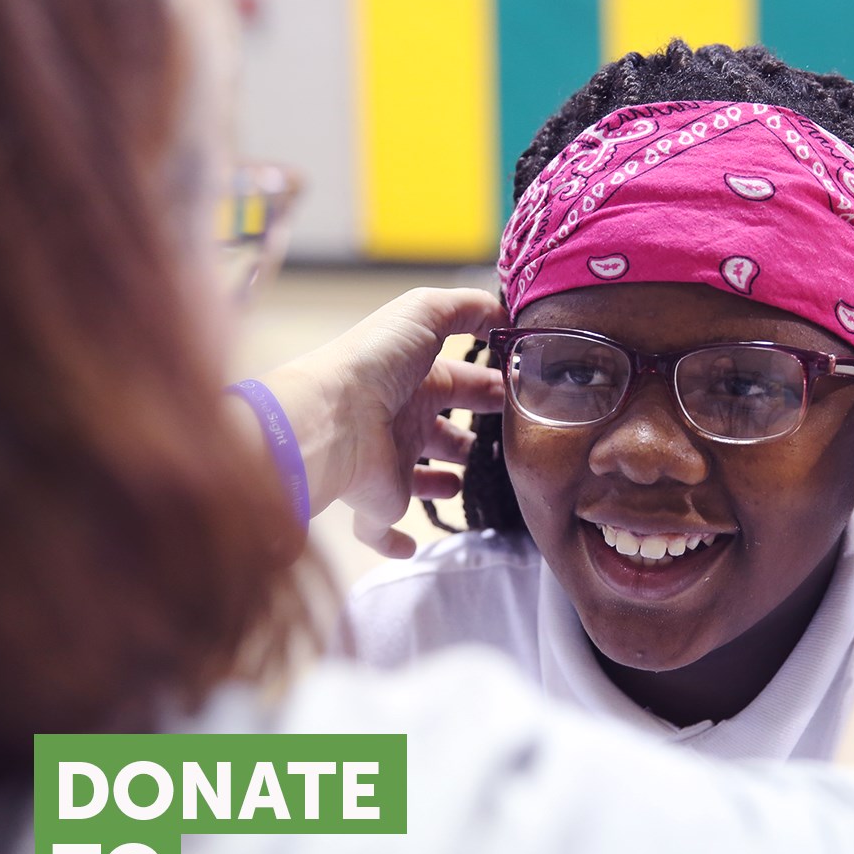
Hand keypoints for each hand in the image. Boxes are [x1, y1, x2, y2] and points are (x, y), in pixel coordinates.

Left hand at [256, 287, 506, 556]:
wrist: (333, 420)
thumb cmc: (376, 363)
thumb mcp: (424, 315)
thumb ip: (466, 308)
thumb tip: (500, 312)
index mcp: (414, 379)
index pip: (459, 382)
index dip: (488, 387)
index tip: (520, 396)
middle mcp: (401, 421)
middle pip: (440, 429)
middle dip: (468, 433)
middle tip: (507, 441)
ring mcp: (390, 463)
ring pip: (417, 475)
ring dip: (437, 479)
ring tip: (463, 482)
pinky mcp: (380, 502)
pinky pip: (380, 528)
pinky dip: (393, 540)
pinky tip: (409, 546)